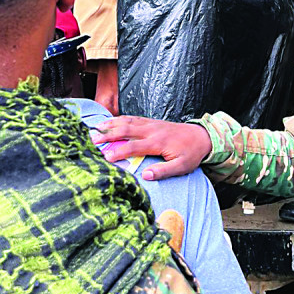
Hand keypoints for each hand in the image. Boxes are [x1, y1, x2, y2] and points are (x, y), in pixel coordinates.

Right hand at [92, 116, 212, 180]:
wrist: (201, 136)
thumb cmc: (191, 153)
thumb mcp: (182, 166)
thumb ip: (164, 171)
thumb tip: (145, 175)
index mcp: (158, 142)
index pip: (133, 147)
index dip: (118, 152)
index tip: (105, 157)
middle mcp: (151, 130)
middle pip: (125, 130)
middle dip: (108, 134)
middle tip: (91, 140)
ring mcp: (150, 124)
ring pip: (127, 121)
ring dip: (110, 124)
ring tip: (95, 129)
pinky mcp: (151, 122)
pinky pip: (132, 118)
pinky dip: (119, 119)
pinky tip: (110, 122)